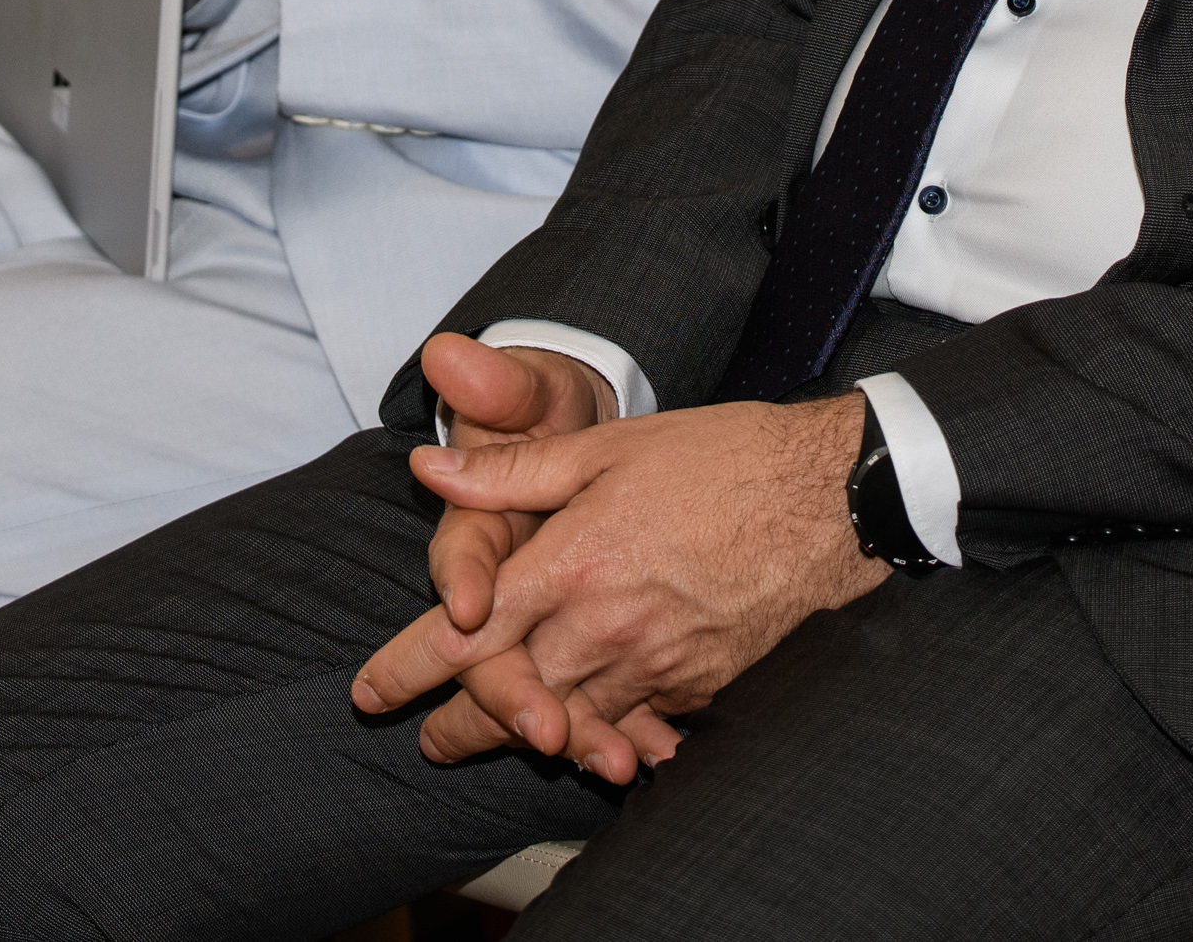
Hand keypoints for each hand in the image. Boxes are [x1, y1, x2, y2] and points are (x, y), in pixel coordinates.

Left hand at [353, 381, 878, 786]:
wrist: (823, 498)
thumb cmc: (714, 458)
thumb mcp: (605, 447)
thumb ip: (512, 470)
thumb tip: (429, 466)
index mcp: (570, 563)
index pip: (465, 632)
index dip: (408, 667)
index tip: (369, 693)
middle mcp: (603, 625)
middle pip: (508, 694)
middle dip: (460, 723)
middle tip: (427, 739)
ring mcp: (652, 664)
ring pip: (568, 722)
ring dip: (525, 739)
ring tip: (500, 745)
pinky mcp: (696, 684)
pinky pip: (634, 724)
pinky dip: (605, 735)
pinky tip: (594, 744)